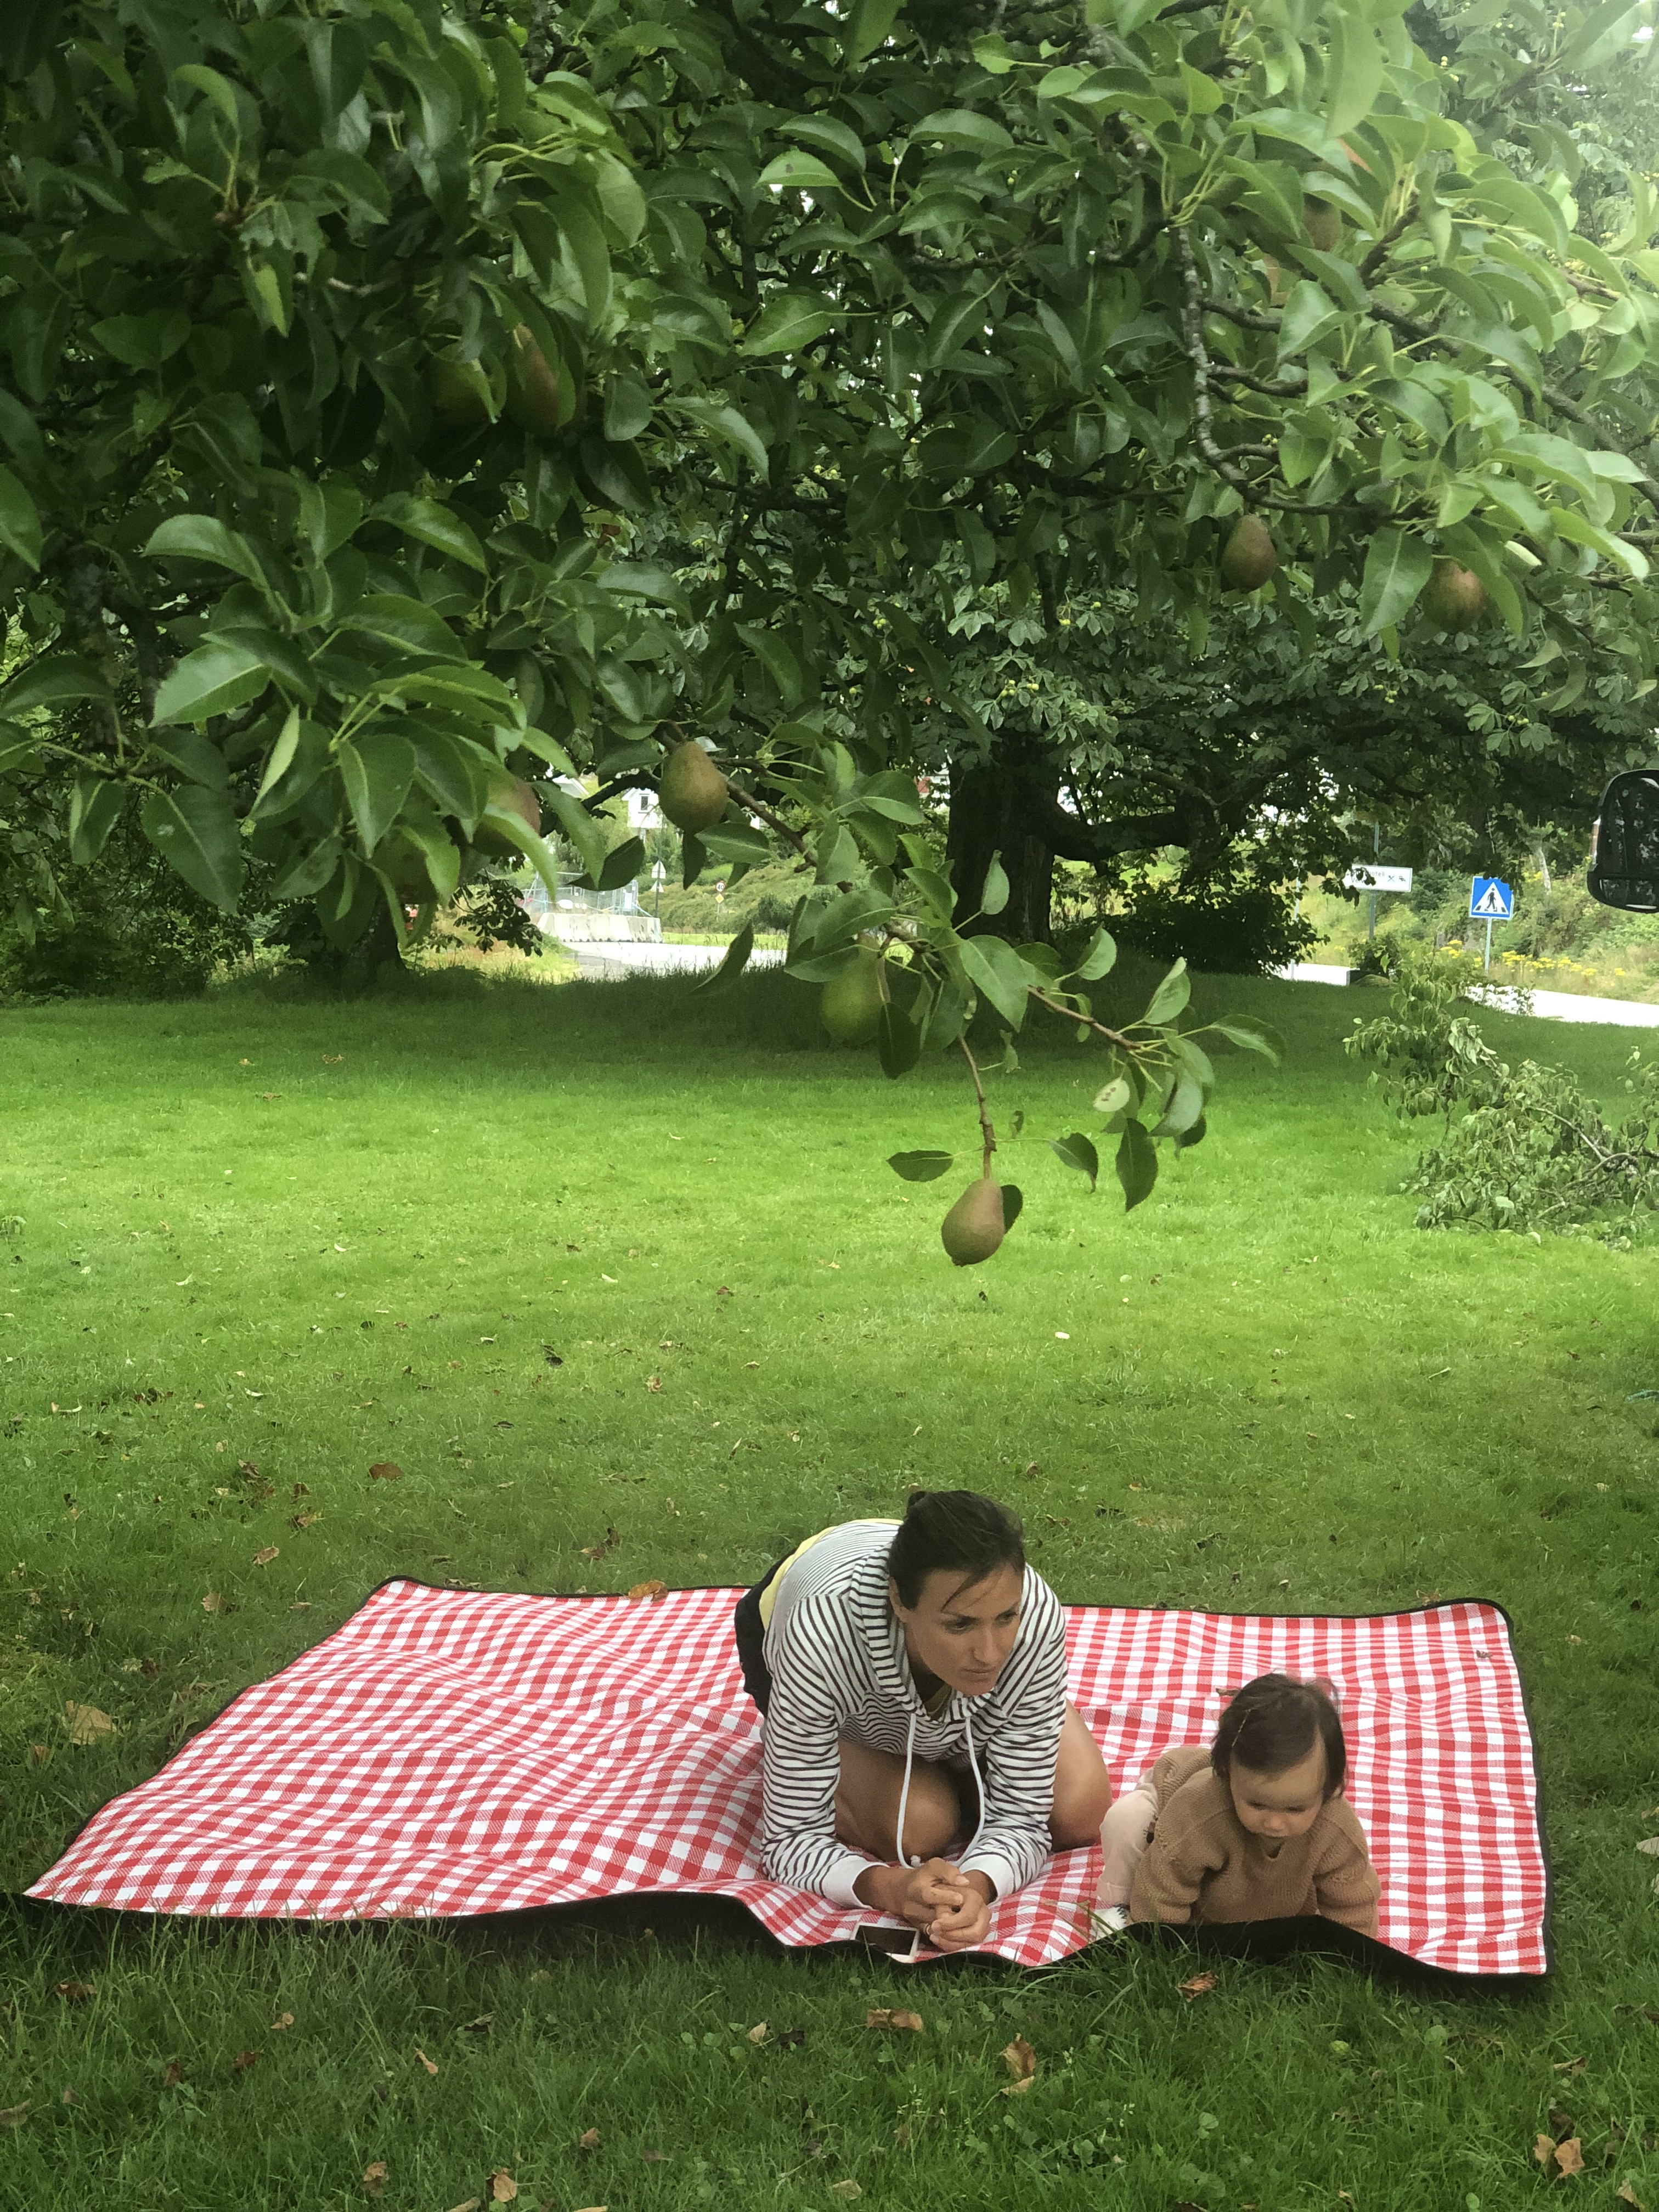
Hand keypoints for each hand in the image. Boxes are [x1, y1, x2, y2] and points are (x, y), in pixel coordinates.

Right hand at [854, 1856, 970, 1930]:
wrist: (901, 1891)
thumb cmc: (923, 1877)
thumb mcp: (934, 1866)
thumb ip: (949, 1871)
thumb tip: (964, 1882)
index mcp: (917, 1888)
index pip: (929, 1895)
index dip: (945, 1897)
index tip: (961, 1898)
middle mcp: (912, 1906)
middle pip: (932, 1914)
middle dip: (950, 1915)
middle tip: (966, 1913)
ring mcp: (915, 1920)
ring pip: (934, 1927)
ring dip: (951, 1925)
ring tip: (965, 1920)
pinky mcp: (918, 1928)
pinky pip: (934, 1935)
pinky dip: (946, 1933)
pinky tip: (958, 1929)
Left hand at [923, 1869, 992, 1951]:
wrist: (939, 1890)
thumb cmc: (936, 1882)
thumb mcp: (937, 1869)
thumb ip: (949, 1873)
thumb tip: (965, 1882)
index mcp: (975, 1898)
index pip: (968, 1916)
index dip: (950, 1923)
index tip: (934, 1924)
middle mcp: (983, 1913)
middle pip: (975, 1933)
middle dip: (953, 1935)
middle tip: (934, 1931)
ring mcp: (982, 1926)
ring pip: (972, 1942)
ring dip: (951, 1942)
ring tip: (934, 1935)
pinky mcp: (976, 1936)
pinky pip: (967, 1947)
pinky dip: (952, 1946)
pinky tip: (939, 1939)